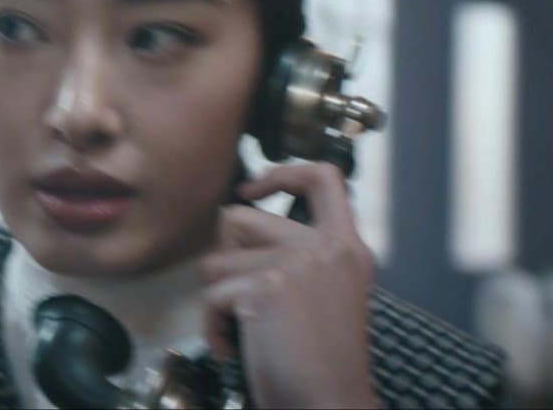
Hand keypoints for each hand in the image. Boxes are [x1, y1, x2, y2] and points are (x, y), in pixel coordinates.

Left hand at [199, 163, 379, 408]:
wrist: (329, 405)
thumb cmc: (318, 363)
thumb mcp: (323, 295)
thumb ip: (297, 256)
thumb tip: (232, 217)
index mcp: (347, 249)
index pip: (324, 179)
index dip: (283, 173)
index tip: (252, 189)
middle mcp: (327, 249)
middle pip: (239, 217)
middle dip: (225, 260)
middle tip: (242, 303)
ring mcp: (297, 264)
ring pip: (215, 261)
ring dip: (217, 300)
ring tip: (245, 332)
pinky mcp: (266, 287)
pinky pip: (211, 296)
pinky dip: (213, 327)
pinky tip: (235, 350)